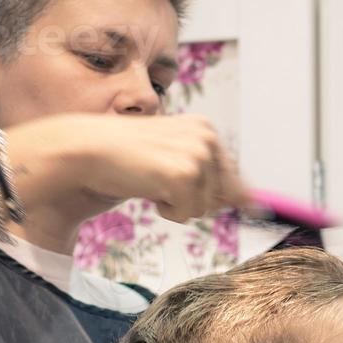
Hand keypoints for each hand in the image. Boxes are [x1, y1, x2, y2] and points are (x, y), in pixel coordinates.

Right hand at [12, 112, 251, 222]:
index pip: (232, 178)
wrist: (85, 150)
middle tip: (158, 180)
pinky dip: (167, 211)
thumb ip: (210, 179)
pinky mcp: (185, 174)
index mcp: (204, 129)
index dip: (219, 196)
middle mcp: (207, 137)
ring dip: (176, 204)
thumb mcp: (171, 160)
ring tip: (149, 180)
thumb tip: (258, 207)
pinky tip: (146, 187)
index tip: (226, 202)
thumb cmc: (123, 158)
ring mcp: (197, 154)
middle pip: (221, 196)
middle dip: (191, 198)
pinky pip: (187, 213)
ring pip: (204, 208)